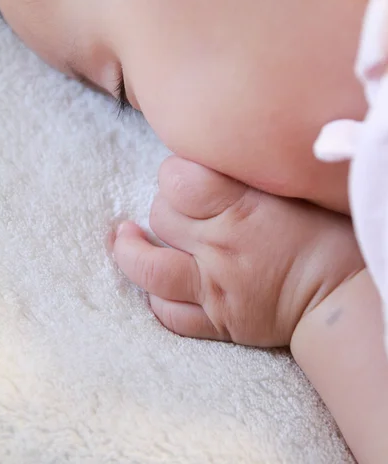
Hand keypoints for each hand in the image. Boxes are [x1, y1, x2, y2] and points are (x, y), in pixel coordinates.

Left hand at [114, 157, 363, 346]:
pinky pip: (170, 315)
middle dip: (163, 204)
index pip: (175, 179)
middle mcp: (221, 248)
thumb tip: (217, 151)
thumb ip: (252, 172)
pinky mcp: (218, 322)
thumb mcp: (298, 190)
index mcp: (242, 209)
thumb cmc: (331, 236)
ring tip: (125, 238)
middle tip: (179, 204)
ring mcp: (215, 288)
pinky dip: (157, 298)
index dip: (173, 171)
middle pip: (160, 215)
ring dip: (130, 251)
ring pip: (148, 268)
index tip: (184, 173)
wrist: (346, 298)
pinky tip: (155, 285)